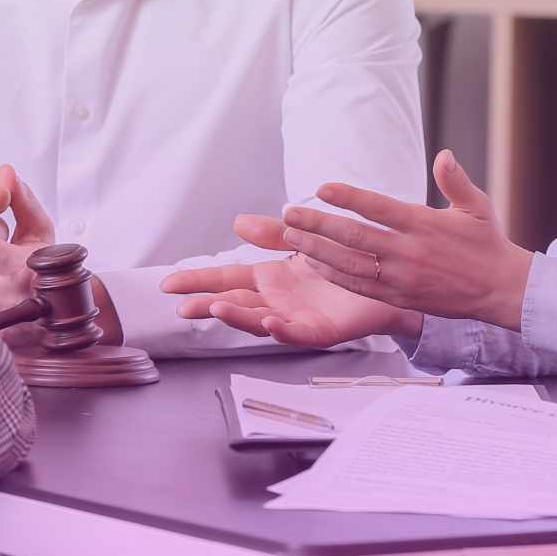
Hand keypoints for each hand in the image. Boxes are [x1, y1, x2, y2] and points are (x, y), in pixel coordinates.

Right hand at [160, 252, 419, 348]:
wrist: (389, 277)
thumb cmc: (344, 261)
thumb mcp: (302, 240)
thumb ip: (271, 233)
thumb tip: (237, 222)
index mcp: (270, 279)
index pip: (225, 278)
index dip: (198, 281)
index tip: (168, 284)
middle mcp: (277, 300)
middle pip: (235, 303)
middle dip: (207, 304)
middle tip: (181, 306)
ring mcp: (297, 317)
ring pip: (260, 320)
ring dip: (239, 317)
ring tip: (217, 308)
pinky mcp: (323, 330)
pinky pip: (298, 333)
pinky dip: (282, 329)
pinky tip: (269, 322)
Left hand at [280, 150, 532, 331]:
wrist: (500, 289)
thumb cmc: (486, 243)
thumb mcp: (476, 206)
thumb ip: (455, 180)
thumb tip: (444, 154)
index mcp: (424, 224)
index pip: (378, 208)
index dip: (348, 197)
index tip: (322, 187)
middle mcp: (409, 252)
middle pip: (355, 237)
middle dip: (318, 225)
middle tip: (290, 213)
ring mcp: (402, 278)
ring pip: (350, 264)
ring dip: (317, 251)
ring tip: (293, 237)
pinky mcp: (400, 299)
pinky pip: (360, 288)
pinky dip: (334, 276)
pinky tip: (314, 264)